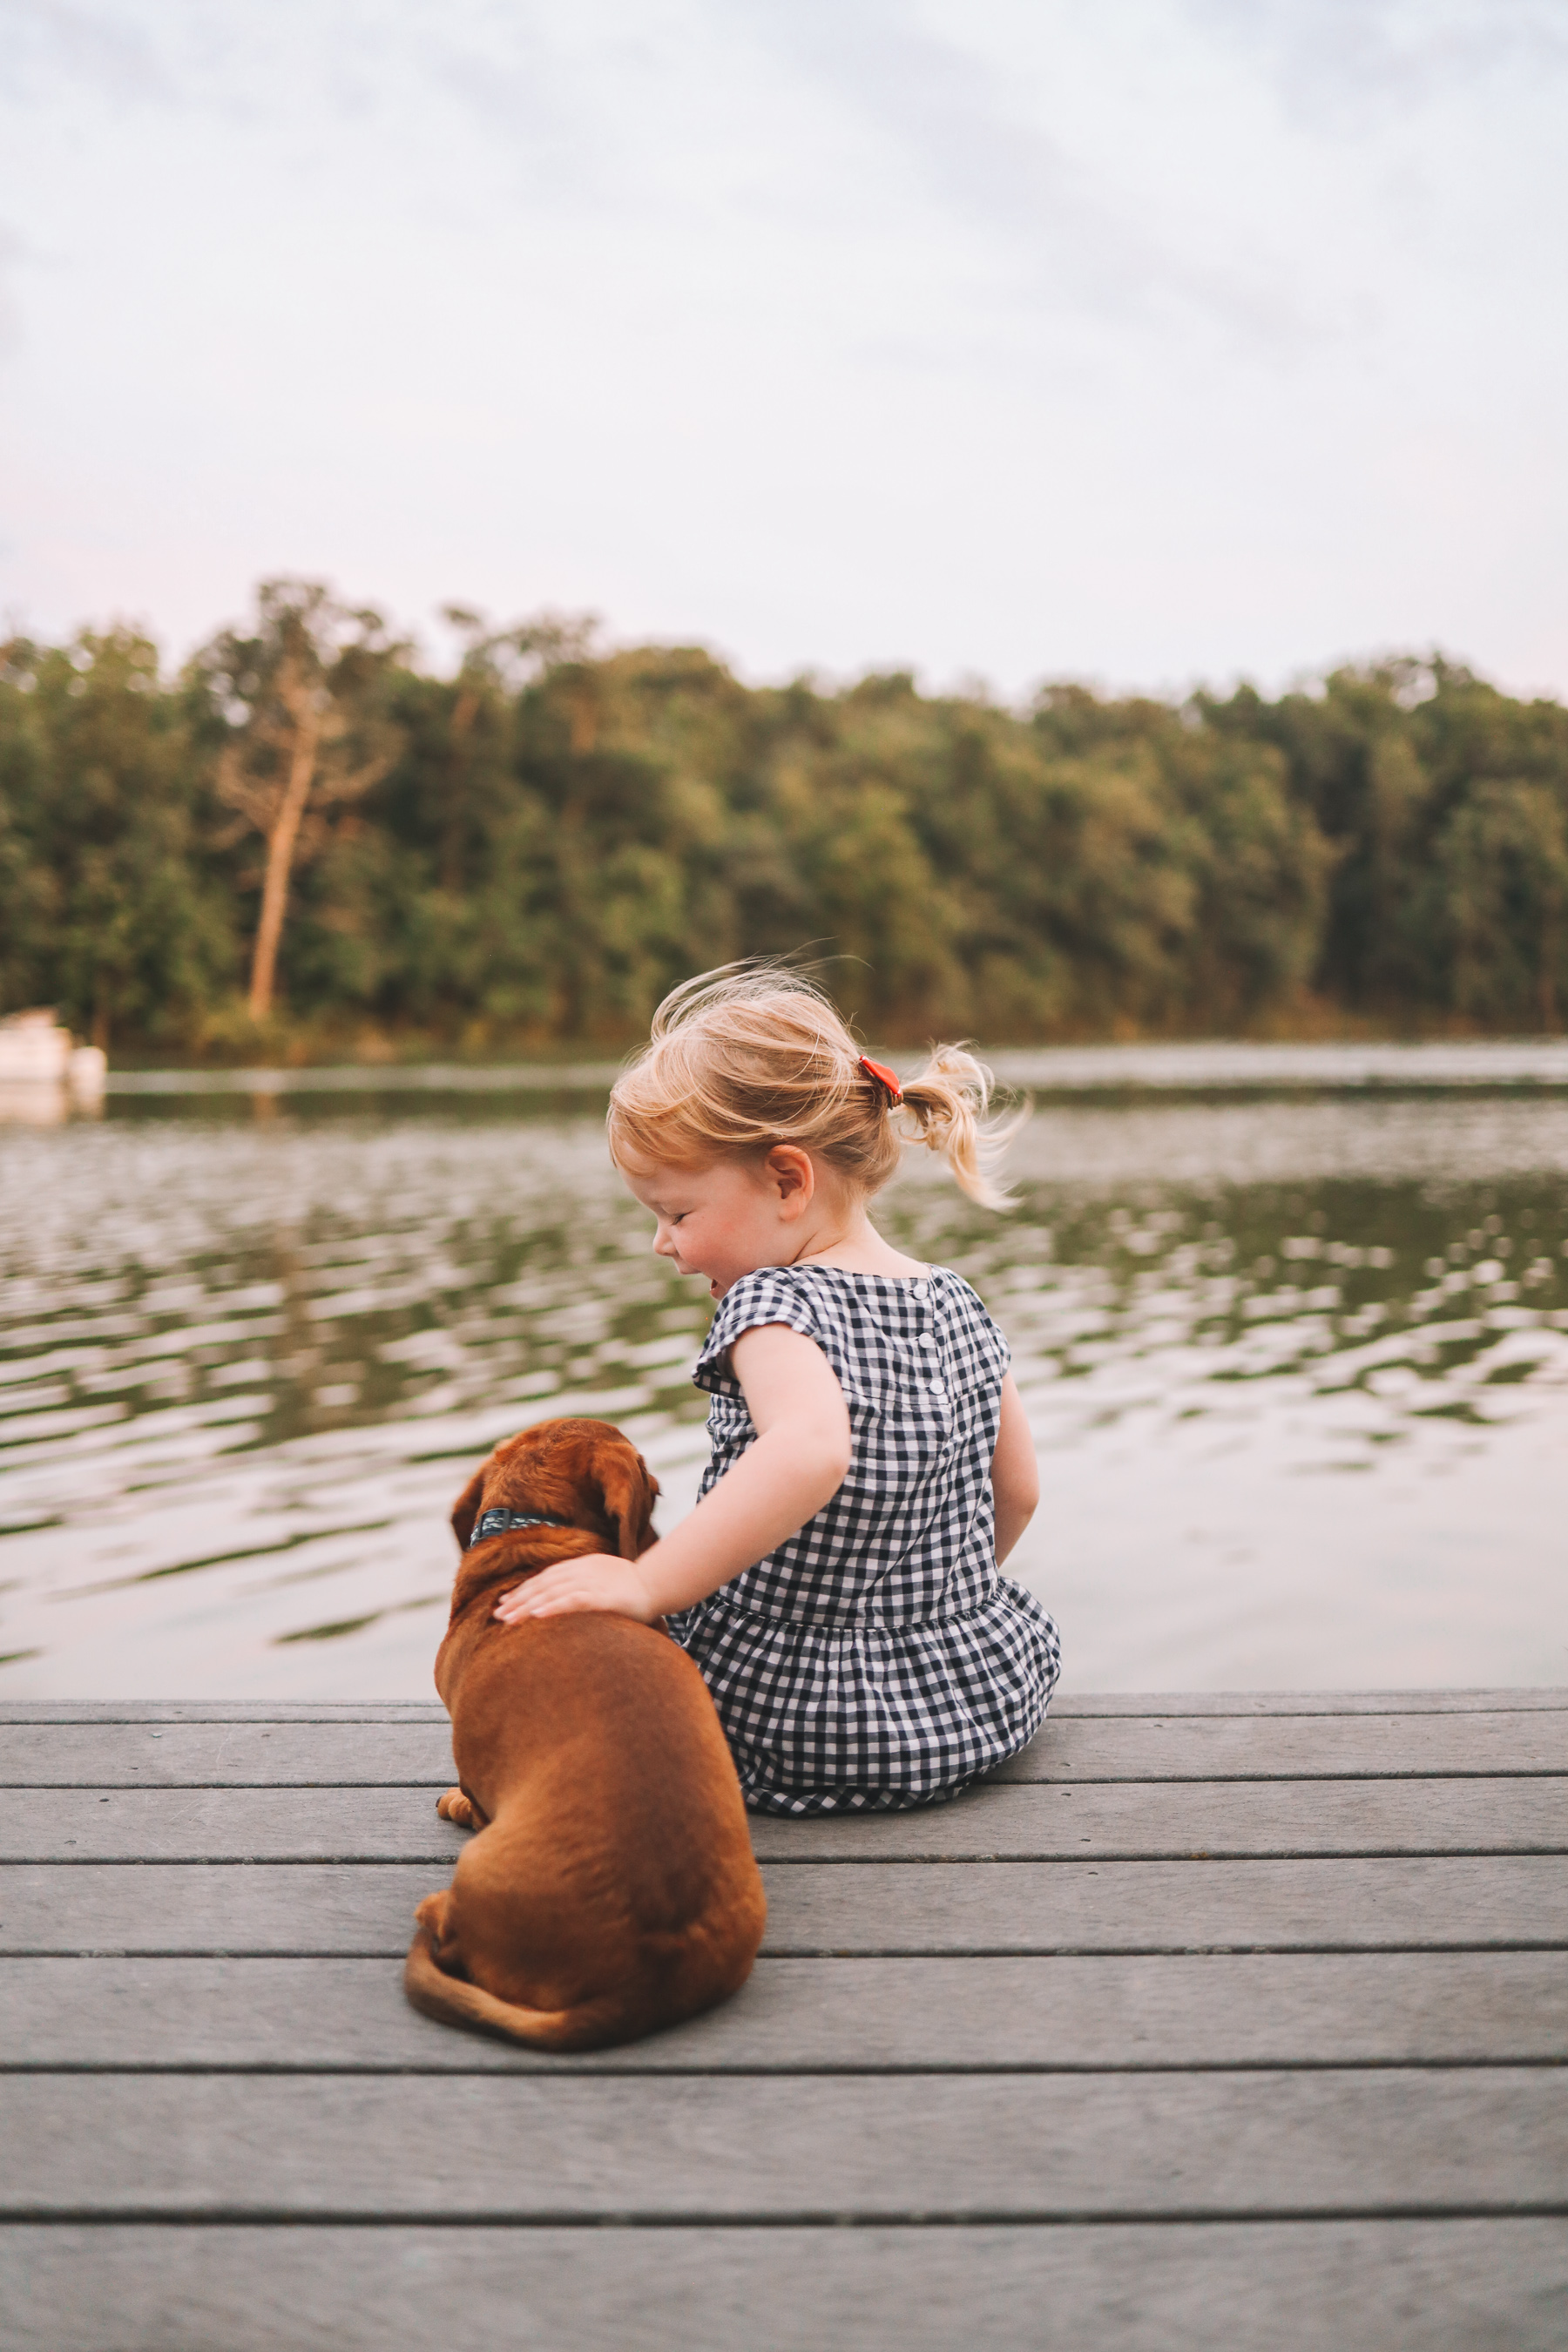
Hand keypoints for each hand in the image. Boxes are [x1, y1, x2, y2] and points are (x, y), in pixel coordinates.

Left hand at [493, 1551, 655, 1625]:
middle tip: (497, 1614)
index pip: (545, 1578)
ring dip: (528, 1605)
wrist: (658, 1584)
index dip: (523, 1590)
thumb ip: (582, 1586)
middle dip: (518, 1600)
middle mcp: (582, 1571)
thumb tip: (559, 1600)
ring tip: (508, 1618)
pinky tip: (537, 1615)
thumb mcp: (602, 1579)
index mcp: (582, 1566)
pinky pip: (573, 1601)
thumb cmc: (631, 1587)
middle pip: (543, 1585)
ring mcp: (592, 1583)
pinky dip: (553, 1607)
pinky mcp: (602, 1597)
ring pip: (552, 1592)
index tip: (504, 1603)